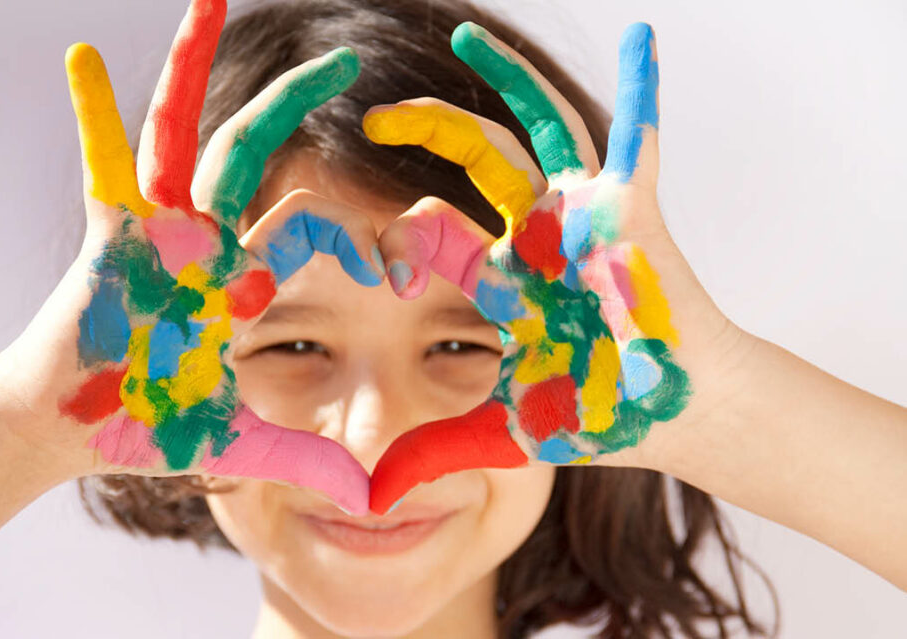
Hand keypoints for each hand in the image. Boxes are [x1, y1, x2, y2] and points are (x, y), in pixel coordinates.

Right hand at [0, 0, 382, 514]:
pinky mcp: (110, 238)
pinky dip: (93, 116)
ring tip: (209, 0)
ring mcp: (157, 232)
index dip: (357, 240)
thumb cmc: (151, 426)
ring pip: (185, 135)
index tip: (391, 268)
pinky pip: (102, 167)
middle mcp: (205, 240)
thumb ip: (306, 463)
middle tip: (346, 55)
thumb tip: (372, 502)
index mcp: (241, 278)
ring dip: (193, 67)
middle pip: (256, 151)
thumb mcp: (242, 443)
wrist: (75, 429)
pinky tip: (82, 57)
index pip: (313, 229)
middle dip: (297, 98)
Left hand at [362, 22, 749, 512]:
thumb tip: (368, 503)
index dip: (399, 240)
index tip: (382, 263)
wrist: (679, 415)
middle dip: (424, 132)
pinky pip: (634, 136)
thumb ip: (439, 452)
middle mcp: (534, 233)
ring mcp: (579, 214)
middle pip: (471, 164)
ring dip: (503, 80)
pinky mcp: (628, 207)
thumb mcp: (506, 431)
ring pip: (532, 130)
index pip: (431, 234)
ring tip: (462, 37)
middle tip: (371, 116)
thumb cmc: (603, 415)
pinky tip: (642, 39)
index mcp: (501, 276)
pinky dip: (640, 90)